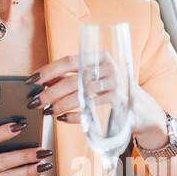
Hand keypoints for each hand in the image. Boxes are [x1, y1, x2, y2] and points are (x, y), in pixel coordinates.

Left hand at [31, 55, 167, 142]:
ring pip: (81, 95)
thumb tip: (43, 82)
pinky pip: (92, 109)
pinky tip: (64, 118)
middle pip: (73, 80)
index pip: (69, 61)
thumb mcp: (94, 80)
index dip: (49, 70)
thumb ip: (72, 78)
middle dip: (51, 93)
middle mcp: (109, 68)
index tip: (33, 80)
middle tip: (36, 101)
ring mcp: (116, 85)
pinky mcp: (121, 103)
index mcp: (100, 57)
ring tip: (49, 111)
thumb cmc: (112, 92)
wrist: (143, 110)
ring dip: (61, 105)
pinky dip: (75, 116)